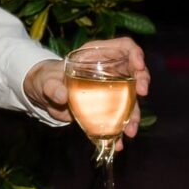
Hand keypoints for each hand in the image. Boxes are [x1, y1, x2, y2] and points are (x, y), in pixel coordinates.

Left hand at [23, 37, 149, 143]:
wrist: (46, 96)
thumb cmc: (47, 79)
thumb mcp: (46, 81)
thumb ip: (52, 87)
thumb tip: (62, 96)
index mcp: (97, 56)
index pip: (125, 47)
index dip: (135, 53)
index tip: (138, 66)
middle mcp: (110, 71)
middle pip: (135, 71)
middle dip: (142, 81)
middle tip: (142, 93)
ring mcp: (112, 89)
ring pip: (132, 99)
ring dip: (134, 115)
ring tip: (130, 130)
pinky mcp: (109, 107)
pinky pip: (120, 117)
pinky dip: (121, 129)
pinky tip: (118, 141)